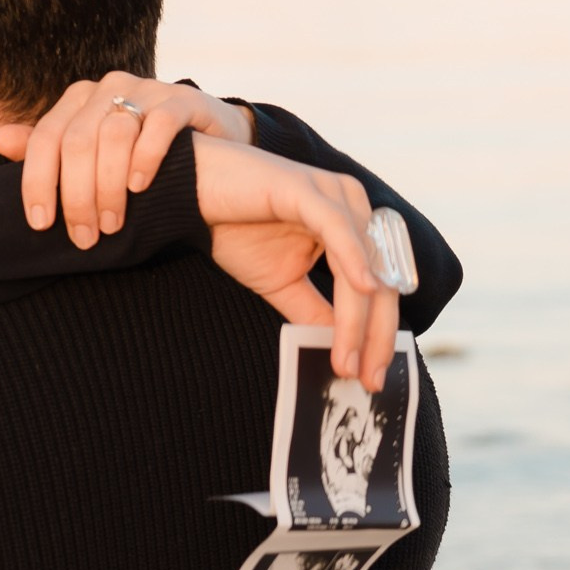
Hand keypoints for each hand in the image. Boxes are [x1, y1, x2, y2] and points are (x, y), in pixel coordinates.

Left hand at [0, 73, 253, 248]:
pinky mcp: (182, 98)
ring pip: (113, 134)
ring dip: (108, 185)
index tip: (40, 225)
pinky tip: (140, 188)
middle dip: (76, 195)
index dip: (37, 182)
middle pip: (77, 141)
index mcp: (77, 99)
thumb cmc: (136, 157)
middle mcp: (107, 87)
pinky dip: (145, 158)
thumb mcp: (90, 155)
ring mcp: (146, 87)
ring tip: (113, 223)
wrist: (207, 148)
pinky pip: (159, 124)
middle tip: (84, 238)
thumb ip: (47, 149)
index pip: (45, 139)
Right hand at [192, 139, 398, 387]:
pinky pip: (337, 228)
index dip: (379, 334)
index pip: (380, 285)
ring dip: (359, 318)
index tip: (371, 378)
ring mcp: (331, 192)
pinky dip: (354, 259)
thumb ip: (314, 311)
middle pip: (382, 278)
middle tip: (369, 380)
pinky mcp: (305, 188)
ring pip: (362, 263)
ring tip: (348, 361)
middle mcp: (351, 204)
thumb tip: (341, 350)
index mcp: (351, 222)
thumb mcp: (282, 282)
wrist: (188, 191)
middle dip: (377, 335)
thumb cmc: (233, 228)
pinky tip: (361, 290)